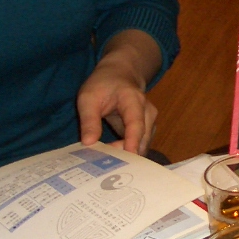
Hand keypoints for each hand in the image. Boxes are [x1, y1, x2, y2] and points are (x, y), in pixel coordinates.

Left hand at [77, 29, 162, 154]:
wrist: (120, 74)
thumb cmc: (103, 84)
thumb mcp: (88, 98)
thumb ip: (89, 120)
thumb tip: (88, 143)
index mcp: (133, 100)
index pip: (136, 123)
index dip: (132, 142)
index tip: (128, 159)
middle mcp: (147, 112)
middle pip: (142, 139)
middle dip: (125, 154)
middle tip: (105, 164)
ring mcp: (150, 121)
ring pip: (142, 145)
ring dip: (126, 155)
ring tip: (107, 162)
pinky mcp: (146, 130)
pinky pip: (140, 146)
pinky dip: (128, 153)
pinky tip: (114, 159)